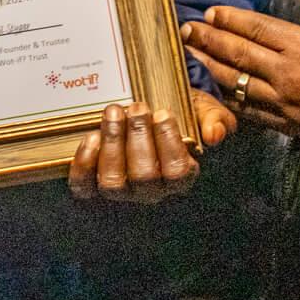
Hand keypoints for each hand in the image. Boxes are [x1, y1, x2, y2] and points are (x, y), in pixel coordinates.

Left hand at [66, 91, 232, 203]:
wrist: (148, 110)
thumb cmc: (179, 112)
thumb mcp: (202, 110)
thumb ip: (215, 119)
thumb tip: (214, 135)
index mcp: (180, 176)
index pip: (177, 173)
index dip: (168, 144)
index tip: (162, 112)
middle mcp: (150, 190)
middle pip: (144, 178)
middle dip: (138, 139)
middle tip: (136, 107)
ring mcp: (120, 191)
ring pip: (113, 183)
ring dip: (112, 144)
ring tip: (114, 112)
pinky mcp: (91, 186)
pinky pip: (84, 186)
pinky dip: (85, 163)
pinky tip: (92, 136)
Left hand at [183, 0, 299, 143]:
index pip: (254, 28)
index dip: (229, 20)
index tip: (209, 14)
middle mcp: (286, 73)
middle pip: (238, 54)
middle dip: (209, 42)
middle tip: (185, 32)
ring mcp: (285, 102)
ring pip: (238, 84)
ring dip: (212, 70)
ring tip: (192, 58)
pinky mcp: (290, 125)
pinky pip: (253, 113)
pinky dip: (232, 102)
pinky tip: (218, 94)